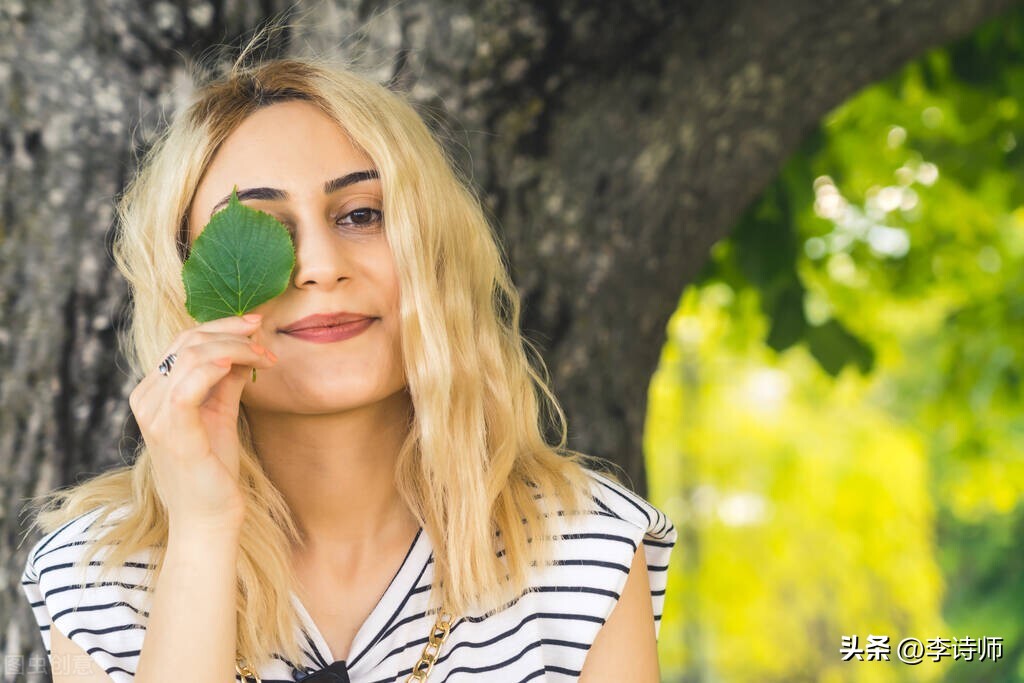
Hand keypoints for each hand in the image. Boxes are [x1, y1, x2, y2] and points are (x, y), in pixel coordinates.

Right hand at [128, 313, 276, 531]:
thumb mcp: (221, 413)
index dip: (221, 326)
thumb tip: (246, 347)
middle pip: (188, 342)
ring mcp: (155, 415)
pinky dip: (215, 366)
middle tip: (265, 337)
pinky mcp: (171, 432)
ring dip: (236, 348)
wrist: (209, 516)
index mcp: (152, 391)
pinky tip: (239, 362)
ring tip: (265, 356)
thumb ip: (227, 380)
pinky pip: (188, 386)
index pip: (183, 341)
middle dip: (232, 332)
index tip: (256, 325)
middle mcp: (146, 398)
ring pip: (193, 356)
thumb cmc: (214, 468)